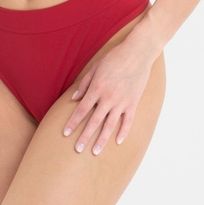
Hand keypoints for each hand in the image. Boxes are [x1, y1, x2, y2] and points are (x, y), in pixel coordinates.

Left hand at [62, 34, 154, 154]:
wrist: (138, 53)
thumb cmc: (115, 57)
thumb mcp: (95, 67)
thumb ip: (84, 84)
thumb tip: (74, 98)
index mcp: (97, 88)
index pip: (82, 110)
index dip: (73, 123)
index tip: (66, 133)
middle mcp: (108, 98)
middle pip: (93, 122)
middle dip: (84, 136)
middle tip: (77, 149)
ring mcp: (121, 102)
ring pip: (109, 125)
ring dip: (101, 140)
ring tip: (94, 151)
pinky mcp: (133, 103)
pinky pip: (127, 121)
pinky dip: (123, 132)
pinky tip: (117, 141)